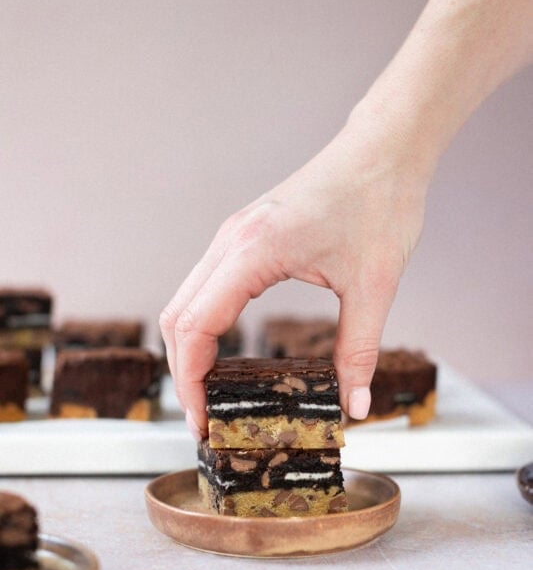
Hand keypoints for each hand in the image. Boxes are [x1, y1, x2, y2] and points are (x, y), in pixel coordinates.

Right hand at [160, 101, 434, 439]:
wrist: (384, 150)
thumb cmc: (380, 203)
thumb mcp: (375, 286)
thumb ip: (359, 351)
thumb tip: (355, 405)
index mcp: (254, 251)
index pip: (196, 326)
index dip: (191, 381)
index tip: (203, 420)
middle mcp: (231, 241)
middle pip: (178, 317)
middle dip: (183, 373)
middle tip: (205, 418)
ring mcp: (232, 236)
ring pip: (184, 301)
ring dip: (189, 349)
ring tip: (209, 393)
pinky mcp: (243, 236)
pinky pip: (204, 287)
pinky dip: (202, 325)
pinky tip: (223, 352)